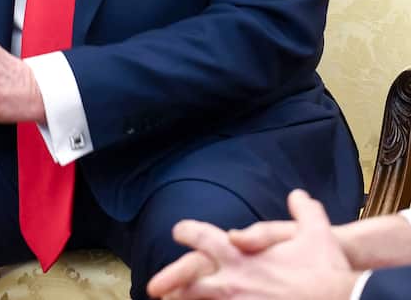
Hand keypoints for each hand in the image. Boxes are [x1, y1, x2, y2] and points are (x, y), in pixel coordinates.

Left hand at [146, 190, 357, 299]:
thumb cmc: (327, 271)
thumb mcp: (317, 234)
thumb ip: (305, 212)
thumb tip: (299, 195)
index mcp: (240, 255)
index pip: (201, 237)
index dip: (187, 232)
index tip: (179, 232)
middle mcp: (232, 281)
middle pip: (189, 278)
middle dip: (171, 281)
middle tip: (154, 288)